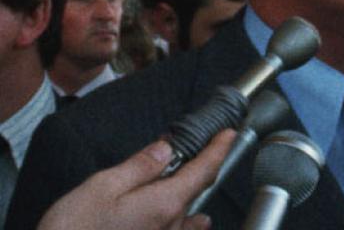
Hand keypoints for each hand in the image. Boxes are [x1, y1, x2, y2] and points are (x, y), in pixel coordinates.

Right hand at [38, 129, 235, 229]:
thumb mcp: (103, 186)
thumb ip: (140, 167)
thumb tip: (166, 149)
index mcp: (163, 203)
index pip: (203, 171)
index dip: (218, 149)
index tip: (228, 135)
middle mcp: (171, 226)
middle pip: (195, 191)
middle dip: (197, 168)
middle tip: (193, 148)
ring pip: (188, 214)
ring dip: (188, 195)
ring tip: (185, 179)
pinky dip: (187, 222)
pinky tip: (193, 221)